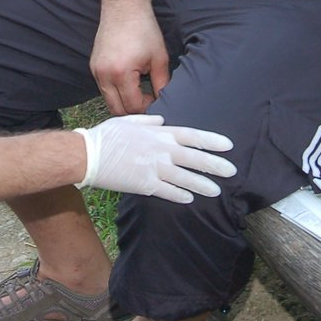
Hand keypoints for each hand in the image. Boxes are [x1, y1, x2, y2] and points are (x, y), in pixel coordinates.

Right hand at [76, 114, 235, 202]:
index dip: (211, 141)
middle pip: (194, 158)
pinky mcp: (144, 184)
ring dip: (203, 184)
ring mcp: (154, 168)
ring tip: (217, 191)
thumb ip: (150, 122)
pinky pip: (167, 191)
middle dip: (215, 165)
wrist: (88, 154)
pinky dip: (180, 195)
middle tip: (232, 171)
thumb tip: (163, 122)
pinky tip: (190, 199)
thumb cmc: (107, 136)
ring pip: (185, 178)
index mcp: (159, 134)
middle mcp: (161, 150)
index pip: (192, 136)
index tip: (228, 146)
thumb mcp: (130, 121)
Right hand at [89, 6, 170, 115]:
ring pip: (108, 100)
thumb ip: (162, 83)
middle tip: (147, 100)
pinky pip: (103, 88)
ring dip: (123, 101)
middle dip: (133, 110)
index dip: (146, 107)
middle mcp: (104, 75)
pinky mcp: (94, 66)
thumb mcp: (159, 58)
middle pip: (117, 109)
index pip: (132, 106)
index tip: (155, 98)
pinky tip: (129, 82)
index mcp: (121, 73)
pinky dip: (115, 91)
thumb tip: (163, 101)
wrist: (124, 7)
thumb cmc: (143, 29)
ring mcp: (96, 71)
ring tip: (138, 91)